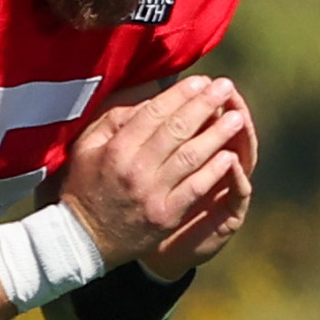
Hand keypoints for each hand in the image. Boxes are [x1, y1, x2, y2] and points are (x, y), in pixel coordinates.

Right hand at [54, 76, 256, 276]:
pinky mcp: (166, 216)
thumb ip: (114, 120)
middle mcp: (135, 169)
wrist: (83, 239)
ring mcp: (152, 194)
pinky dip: (214, 172)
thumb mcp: (86, 147)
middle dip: (205, 105)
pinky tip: (230, 156)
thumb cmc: (85, 186)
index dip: (181, 94)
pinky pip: (195, 189)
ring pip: (191, 157)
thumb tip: (147, 98)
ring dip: (217, 135)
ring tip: (236, 118)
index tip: (202, 80)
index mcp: (116, 149)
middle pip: (177, 130)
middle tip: (226, 88)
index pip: (154, 113)